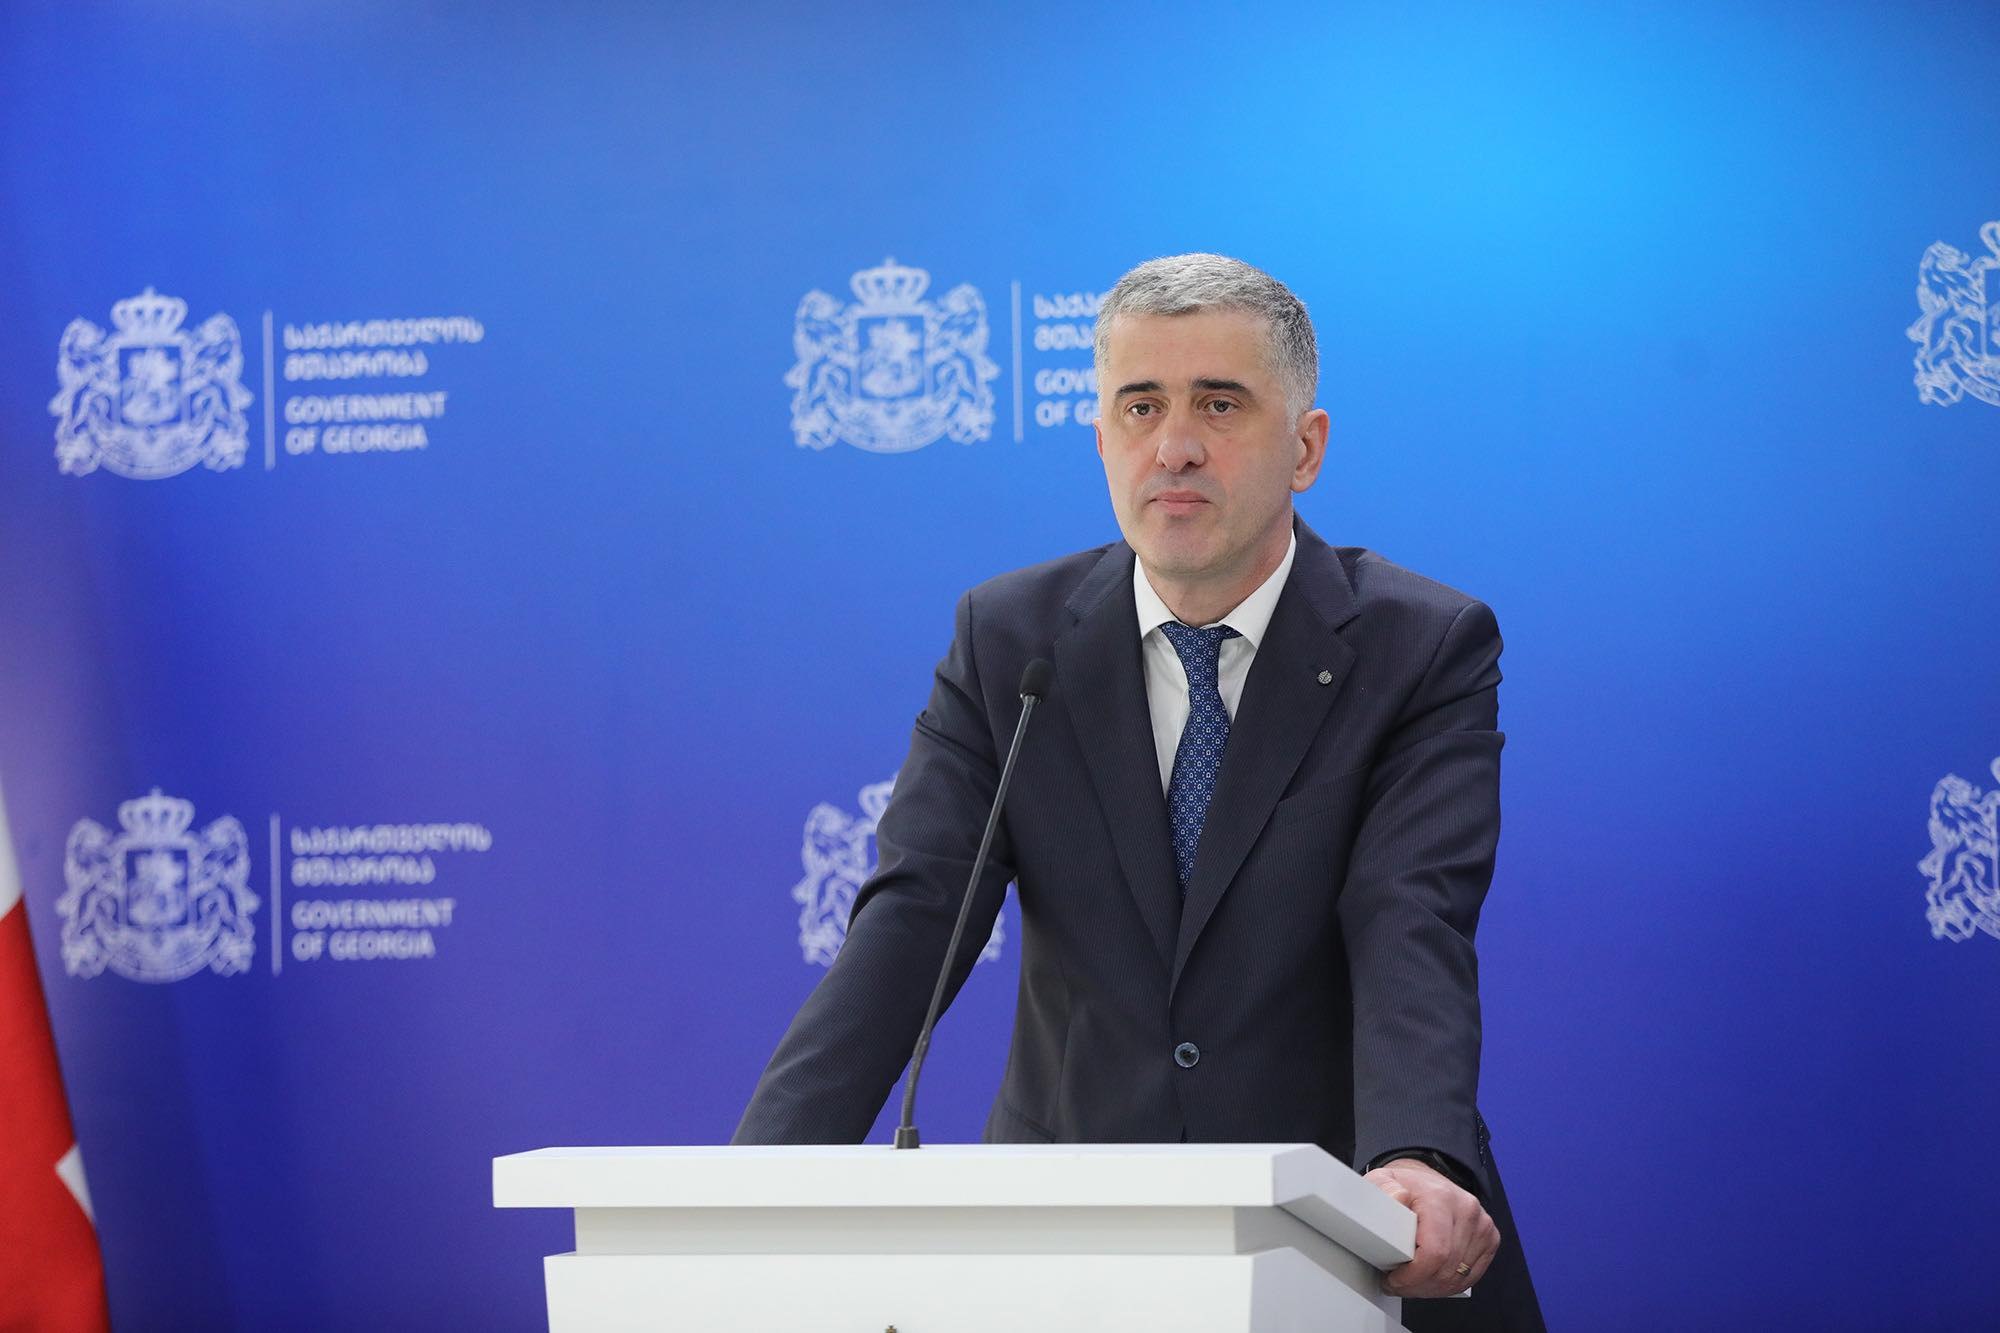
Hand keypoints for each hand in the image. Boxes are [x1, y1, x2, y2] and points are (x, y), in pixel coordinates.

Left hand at [1364, 1157, 1500, 1297]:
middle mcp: (1467, 1210)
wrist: (1428, 1182)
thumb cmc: (1405, 1187)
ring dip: (1431, 1288)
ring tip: (1410, 1283)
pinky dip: (1448, 1285)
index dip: (1413, 1275)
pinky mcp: (1490, 1239)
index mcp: (1440, 1198)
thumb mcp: (1381, 1181)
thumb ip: (1383, 1189)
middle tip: (1396, 1284)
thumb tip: (1397, 1199)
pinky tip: (1430, 1281)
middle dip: (1417, 1285)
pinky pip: (1471, 1277)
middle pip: (1446, 1269)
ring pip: (1458, 1277)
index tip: (1394, 1280)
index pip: (1435, 1252)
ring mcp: (1482, 1225)